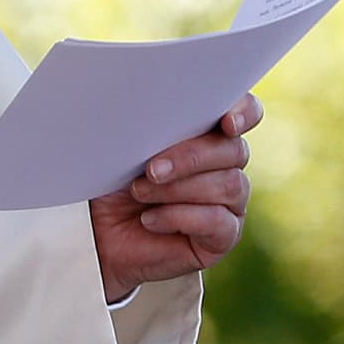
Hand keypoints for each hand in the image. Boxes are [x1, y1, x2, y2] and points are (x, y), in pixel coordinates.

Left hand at [90, 95, 258, 295]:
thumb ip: (153, 124)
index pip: (247, 112)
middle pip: (234, 150)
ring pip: (229, 185)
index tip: (227, 124)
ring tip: (139, 192)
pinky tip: (149, 219)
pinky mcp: (223, 236)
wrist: (96, 232)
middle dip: (190, 158)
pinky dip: (179, 217)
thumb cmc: (114, 180)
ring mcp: (230, 202)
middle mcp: (227, 165)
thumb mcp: (127, 146)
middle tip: (150, 169)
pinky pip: (218, 222)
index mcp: (209, 132)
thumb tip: (158, 107)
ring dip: (178, 189)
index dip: (244, 113)